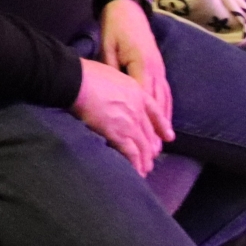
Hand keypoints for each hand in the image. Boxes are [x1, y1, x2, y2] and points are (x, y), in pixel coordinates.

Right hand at [73, 58, 168, 176]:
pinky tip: (137, 172)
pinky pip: (131, 153)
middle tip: (151, 158)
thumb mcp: (111, 73)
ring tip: (145, 170)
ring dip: (145, 160)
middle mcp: (137, 108)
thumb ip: (118, 88)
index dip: (162, 125)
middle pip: (149, 132)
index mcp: (136, 92)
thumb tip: (113, 93)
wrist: (77, 81)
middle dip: (151, 148)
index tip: (168, 136)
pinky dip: (136, 164)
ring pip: (143, 145)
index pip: (155, 111)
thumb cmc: (87, 74)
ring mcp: (130, 122)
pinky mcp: (118, 134)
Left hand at [101, 0, 173, 136]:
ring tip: (164, 142)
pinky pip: (166, 92)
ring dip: (165, 122)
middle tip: (154, 151)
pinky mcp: (160, 67)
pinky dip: (167, 108)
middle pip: (157, 104)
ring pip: (164, 100)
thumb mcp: (107, 49)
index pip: (144, 99)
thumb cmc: (114, 28)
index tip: (140, 139)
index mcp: (142, 65)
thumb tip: (111, 95)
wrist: (127, 8)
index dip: (143, 121)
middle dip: (156, 128)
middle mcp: (155, 70)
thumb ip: (111, 72)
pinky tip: (166, 122)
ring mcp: (160, 68)